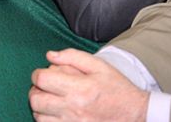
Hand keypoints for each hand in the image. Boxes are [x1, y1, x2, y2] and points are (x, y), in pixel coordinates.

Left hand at [29, 49, 148, 121]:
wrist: (136, 115)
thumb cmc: (117, 89)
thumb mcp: (99, 66)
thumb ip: (72, 56)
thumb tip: (50, 55)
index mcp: (79, 88)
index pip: (42, 80)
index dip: (38, 74)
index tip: (43, 74)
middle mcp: (74, 109)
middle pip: (36, 100)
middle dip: (35, 91)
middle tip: (43, 88)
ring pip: (39, 117)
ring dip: (40, 107)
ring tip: (50, 100)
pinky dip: (47, 120)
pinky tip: (55, 113)